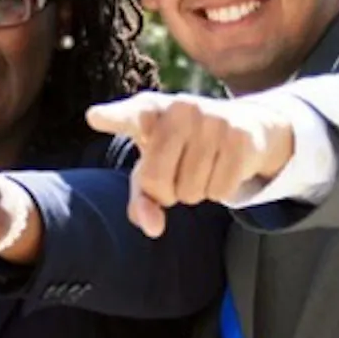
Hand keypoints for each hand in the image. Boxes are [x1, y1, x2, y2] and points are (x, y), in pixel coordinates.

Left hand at [86, 91, 294, 236]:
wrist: (244, 124)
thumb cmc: (184, 149)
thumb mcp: (156, 167)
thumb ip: (142, 198)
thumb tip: (153, 228)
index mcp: (150, 111)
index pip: (128, 116)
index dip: (112, 117)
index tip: (94, 118)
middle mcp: (180, 109)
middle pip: (156, 181)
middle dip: (168, 191)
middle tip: (180, 170)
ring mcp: (212, 119)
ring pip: (191, 192)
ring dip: (197, 191)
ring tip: (205, 164)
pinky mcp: (240, 136)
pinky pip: (220, 191)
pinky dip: (221, 190)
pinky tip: (224, 165)